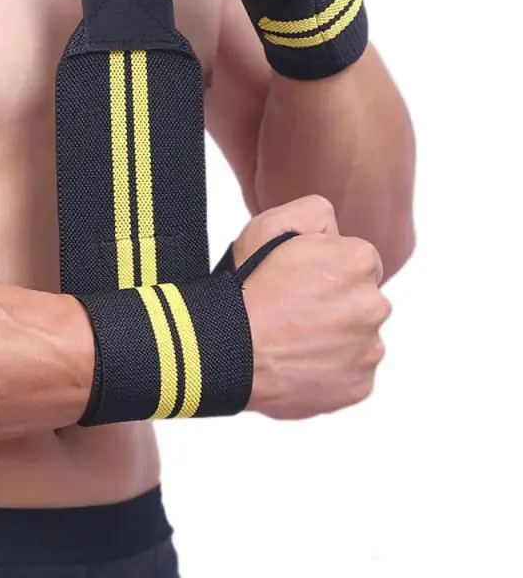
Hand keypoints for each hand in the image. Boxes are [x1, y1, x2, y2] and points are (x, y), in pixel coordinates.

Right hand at [234, 196, 390, 418]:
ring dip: (335, 336)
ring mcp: (369, 350)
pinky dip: (332, 369)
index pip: (358, 261)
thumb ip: (315, 213)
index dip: (326, 268)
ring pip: (359, 336)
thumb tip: (335, 231)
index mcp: (358, 261)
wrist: (224, 350)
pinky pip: (353, 372)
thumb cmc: (244, 288)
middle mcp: (374, 305)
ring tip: (293, 338)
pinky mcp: (360, 386)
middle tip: (293, 310)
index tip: (299, 281)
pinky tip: (299, 361)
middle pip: (362, 299)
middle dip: (336, 302)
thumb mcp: (269, 225)